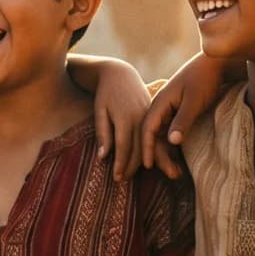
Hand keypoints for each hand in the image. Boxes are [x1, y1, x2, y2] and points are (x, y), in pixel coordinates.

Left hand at [86, 58, 148, 180]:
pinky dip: (154, 149)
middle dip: (131, 167)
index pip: (124, 147)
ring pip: (149, 144)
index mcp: (125, 117)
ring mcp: (149, 116)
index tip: (117, 178)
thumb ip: (103, 133)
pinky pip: (155, 136)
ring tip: (136, 175)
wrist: (119, 73)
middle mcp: (140, 117)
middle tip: (123, 181)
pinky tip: (151, 160)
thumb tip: (103, 157)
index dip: (121, 164)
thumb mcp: (99, 111)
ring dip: (143, 162)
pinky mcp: (153, 115)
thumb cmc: (105, 94)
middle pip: (138, 149)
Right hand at [136, 53, 229, 177]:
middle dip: (159, 156)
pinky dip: (172, 146)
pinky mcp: (178, 112)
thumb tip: (172, 142)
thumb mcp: (194, 101)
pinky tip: (179, 158)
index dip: (147, 148)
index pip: (147, 129)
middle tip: (172, 175)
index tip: (149, 165)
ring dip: (167, 154)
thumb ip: (182, 120)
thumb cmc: (204, 79)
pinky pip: (170, 132)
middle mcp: (161, 106)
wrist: (214, 63)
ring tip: (176, 172)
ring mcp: (169, 109)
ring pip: (162, 136)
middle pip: (153, 135)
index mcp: (160, 102)